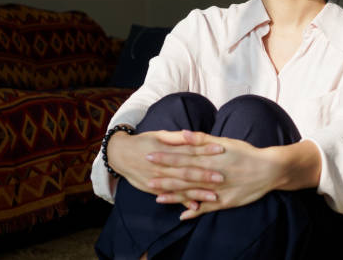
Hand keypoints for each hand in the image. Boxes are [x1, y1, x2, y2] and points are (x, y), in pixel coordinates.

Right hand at [107, 129, 225, 209]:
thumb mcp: (158, 135)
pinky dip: (182, 202)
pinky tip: (195, 207)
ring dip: (197, 192)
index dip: (204, 149)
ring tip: (214, 196)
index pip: (189, 149)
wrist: (120, 155)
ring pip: (180, 187)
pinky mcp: (155, 189)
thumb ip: (176, 137)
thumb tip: (191, 135)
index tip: (220, 149)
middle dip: (204, 175)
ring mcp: (158, 179)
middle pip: (186, 171)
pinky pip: (171, 197)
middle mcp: (163, 166)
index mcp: (166, 150)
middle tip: (221, 177)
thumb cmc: (144, 142)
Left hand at [146, 131, 282, 219]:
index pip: (182, 157)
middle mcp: (210, 173)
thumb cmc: (245, 152)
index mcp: (209, 158)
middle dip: (164, 177)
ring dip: (174, 196)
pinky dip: (195, 211)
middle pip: (183, 175)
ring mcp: (217, 189)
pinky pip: (207, 207)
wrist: (268, 169)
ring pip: (192, 193)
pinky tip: (182, 215)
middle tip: (146, 178)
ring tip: (157, 198)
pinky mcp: (225, 201)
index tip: (149, 156)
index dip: (165, 157)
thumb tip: (183, 134)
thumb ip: (202, 139)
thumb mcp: (224, 141)